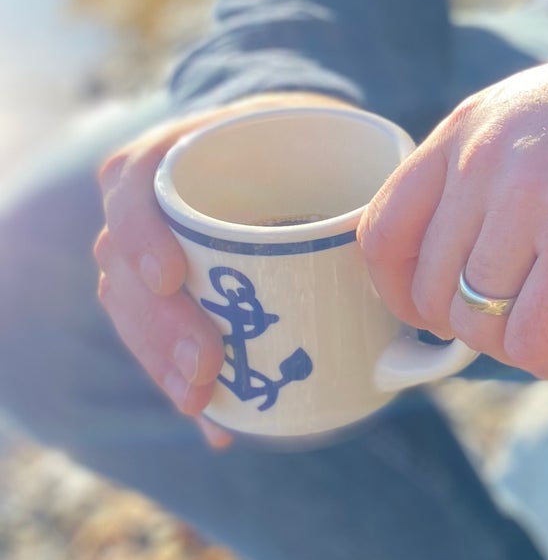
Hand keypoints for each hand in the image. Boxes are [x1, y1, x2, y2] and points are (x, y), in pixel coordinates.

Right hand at [93, 92, 357, 448]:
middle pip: (123, 265)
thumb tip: (411, 258)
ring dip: (161, 360)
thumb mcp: (330, 137)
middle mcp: (146, 200)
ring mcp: (145, 246)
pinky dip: (183, 379)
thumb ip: (363, 180)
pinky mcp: (163, 290)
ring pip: (130, 308)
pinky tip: (217, 423)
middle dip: (161, 325)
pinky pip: (153, 337)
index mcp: (178, 152)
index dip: (141, 233)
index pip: (131, 186)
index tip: (174, 277)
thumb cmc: (311, 140)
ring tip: (201, 399)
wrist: (292, 143)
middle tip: (205, 366)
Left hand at [358, 39, 547, 386]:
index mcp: (463, 131)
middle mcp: (483, 162)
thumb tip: (454, 287)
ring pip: (481, 324)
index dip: (400, 295)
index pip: (383, 233)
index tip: (441, 316)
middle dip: (479, 332)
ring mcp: (530, 198)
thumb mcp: (530, 122)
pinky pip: (536, 340)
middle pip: (434, 293)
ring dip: (525, 352)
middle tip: (532, 327)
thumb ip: (482, 182)